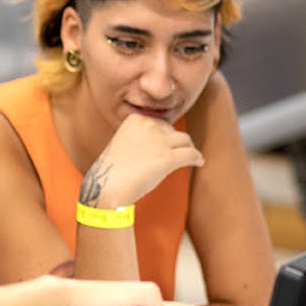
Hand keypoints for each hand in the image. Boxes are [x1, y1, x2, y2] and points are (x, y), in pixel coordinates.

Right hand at [85, 114, 204, 207]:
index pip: (160, 122)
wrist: (107, 187)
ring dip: (188, 148)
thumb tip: (164, 138)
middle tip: (176, 154)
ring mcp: (160, 141)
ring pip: (185, 140)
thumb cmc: (113, 170)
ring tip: (190, 157)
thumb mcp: (123, 141)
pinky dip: (197, 158)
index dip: (165, 135)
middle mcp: (149, 125)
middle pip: (173, 130)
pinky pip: (192, 154)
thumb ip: (141, 135)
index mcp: (136, 118)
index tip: (165, 145)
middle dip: (175, 142)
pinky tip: (199, 162)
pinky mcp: (169, 158)